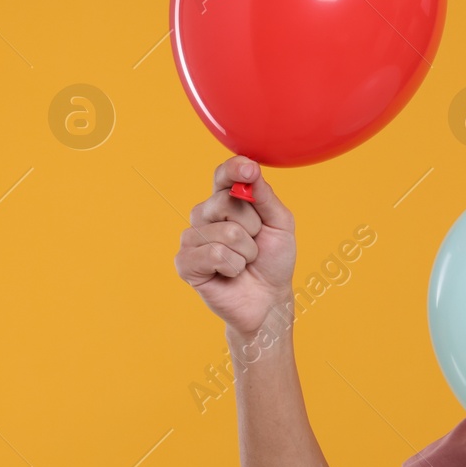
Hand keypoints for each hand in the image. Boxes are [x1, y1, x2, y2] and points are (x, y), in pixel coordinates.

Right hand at [173, 156, 296, 336]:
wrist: (269, 298)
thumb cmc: (273, 260)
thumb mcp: (280, 224)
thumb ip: (265, 196)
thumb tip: (250, 168)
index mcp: (226, 200)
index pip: (223, 176)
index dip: (234, 169)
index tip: (249, 169)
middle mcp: (204, 215)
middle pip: (226, 202)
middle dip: (253, 227)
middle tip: (254, 243)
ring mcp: (192, 238)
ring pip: (226, 232)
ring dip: (247, 252)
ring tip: (244, 261)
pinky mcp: (185, 262)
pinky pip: (214, 254)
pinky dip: (233, 266)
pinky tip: (230, 273)